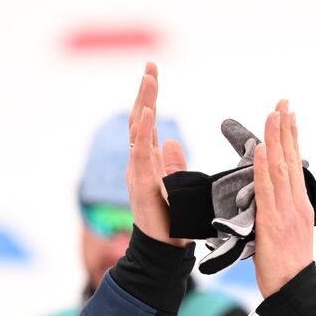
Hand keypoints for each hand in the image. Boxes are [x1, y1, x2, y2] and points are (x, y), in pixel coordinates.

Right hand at [125, 62, 189, 246]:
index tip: (153, 73)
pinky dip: (143, 130)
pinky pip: (140, 152)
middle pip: (139, 119)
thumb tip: (172, 141)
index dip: (149, 97)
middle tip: (151, 66)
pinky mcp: (141, 183)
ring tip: (149, 78)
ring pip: (137, 130)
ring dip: (144, 102)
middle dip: (145, 92)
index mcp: (147, 162)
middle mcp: (138, 163)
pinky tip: (148, 111)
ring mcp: (137, 171)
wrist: (163, 249)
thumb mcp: (178, 186)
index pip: (146, 122)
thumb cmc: (171, 222)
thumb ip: (173, 164)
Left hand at [251, 101, 314, 297]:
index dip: (291, 138)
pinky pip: (266, 189)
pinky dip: (263, 167)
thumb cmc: (288, 269)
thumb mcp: (289, 236)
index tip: (288, 115)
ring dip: (275, 138)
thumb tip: (267, 203)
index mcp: (301, 206)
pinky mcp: (272, 223)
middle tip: (283, 101)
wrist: (295, 291)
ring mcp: (286, 212)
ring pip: (280, 168)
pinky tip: (261, 148)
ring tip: (274, 113)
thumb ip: (279, 215)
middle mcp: (297, 204)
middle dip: (286, 128)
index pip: (295, 164)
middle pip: (291, 159)